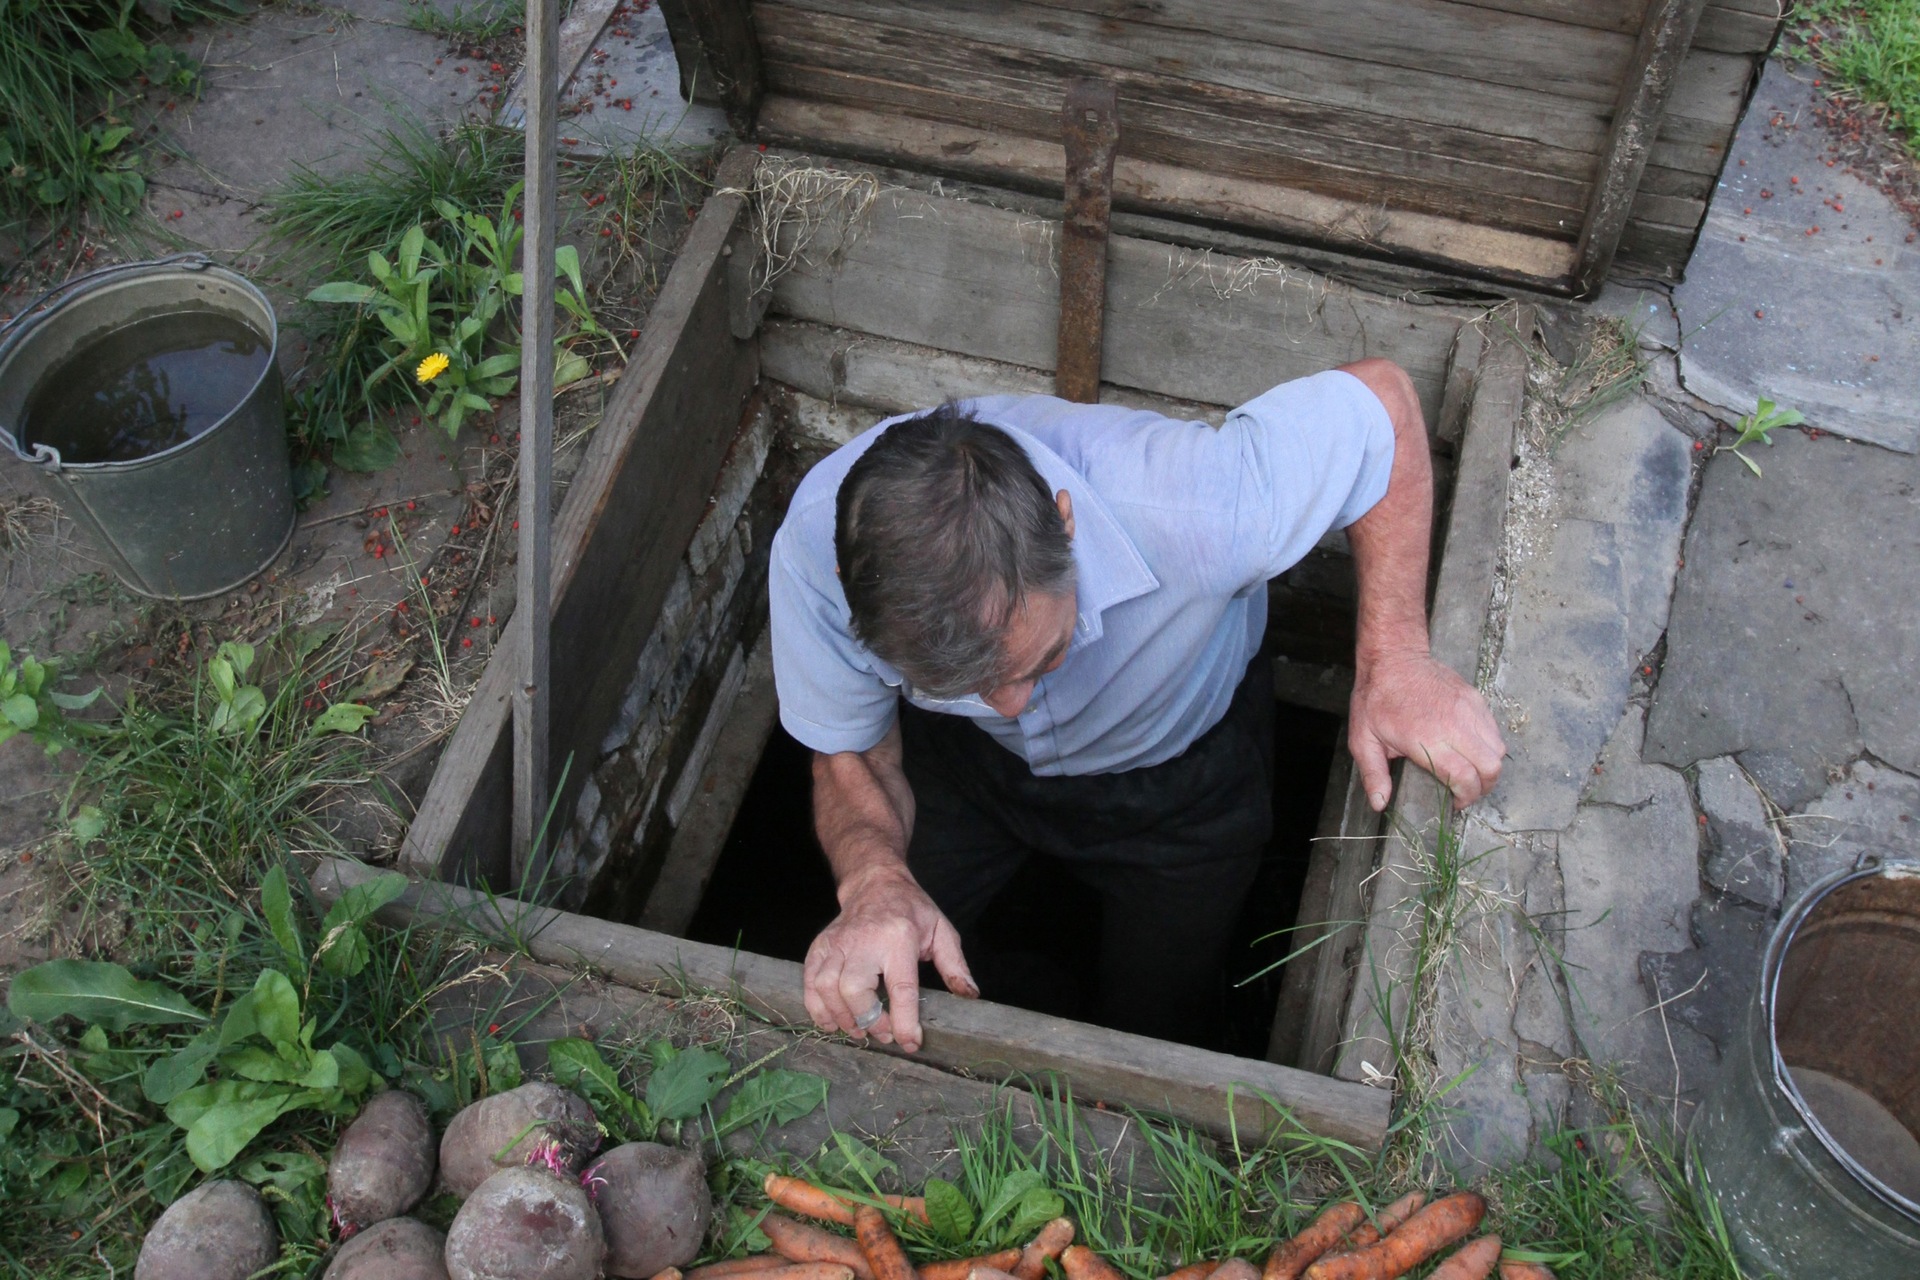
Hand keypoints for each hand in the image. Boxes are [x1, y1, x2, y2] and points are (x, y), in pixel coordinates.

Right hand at [802, 863, 977, 1052]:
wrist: (875, 882)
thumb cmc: (911, 910)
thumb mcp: (941, 931)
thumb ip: (955, 965)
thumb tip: (969, 995)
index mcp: (899, 938)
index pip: (901, 988)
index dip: (904, 1021)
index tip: (910, 1042)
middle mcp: (864, 941)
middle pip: (854, 990)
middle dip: (868, 1020)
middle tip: (882, 1033)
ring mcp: (837, 943)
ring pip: (827, 988)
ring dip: (841, 1017)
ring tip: (858, 1030)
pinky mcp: (820, 947)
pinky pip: (810, 982)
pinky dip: (817, 1007)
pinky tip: (832, 1020)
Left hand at [1349, 648, 1505, 811]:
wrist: (1393, 658)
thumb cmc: (1376, 699)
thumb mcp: (1363, 739)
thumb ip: (1373, 774)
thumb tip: (1379, 803)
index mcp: (1428, 739)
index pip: (1465, 777)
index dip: (1466, 797)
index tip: (1456, 802)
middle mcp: (1455, 725)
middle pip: (1491, 767)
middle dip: (1484, 786)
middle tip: (1468, 790)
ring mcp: (1468, 709)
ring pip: (1498, 749)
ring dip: (1489, 766)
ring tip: (1471, 771)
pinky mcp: (1475, 698)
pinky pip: (1493, 729)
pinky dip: (1489, 745)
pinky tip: (1470, 748)